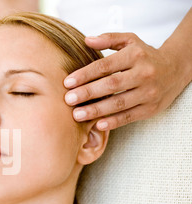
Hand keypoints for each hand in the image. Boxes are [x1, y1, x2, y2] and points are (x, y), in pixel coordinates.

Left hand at [64, 33, 187, 130]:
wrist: (176, 69)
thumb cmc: (144, 56)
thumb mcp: (130, 41)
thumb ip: (109, 39)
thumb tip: (87, 40)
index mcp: (135, 55)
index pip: (105, 66)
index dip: (85, 74)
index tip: (68, 82)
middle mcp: (144, 73)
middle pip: (111, 85)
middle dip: (87, 93)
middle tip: (68, 100)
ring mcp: (148, 92)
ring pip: (119, 103)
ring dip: (96, 110)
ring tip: (77, 114)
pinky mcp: (151, 108)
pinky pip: (129, 116)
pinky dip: (113, 122)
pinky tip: (97, 125)